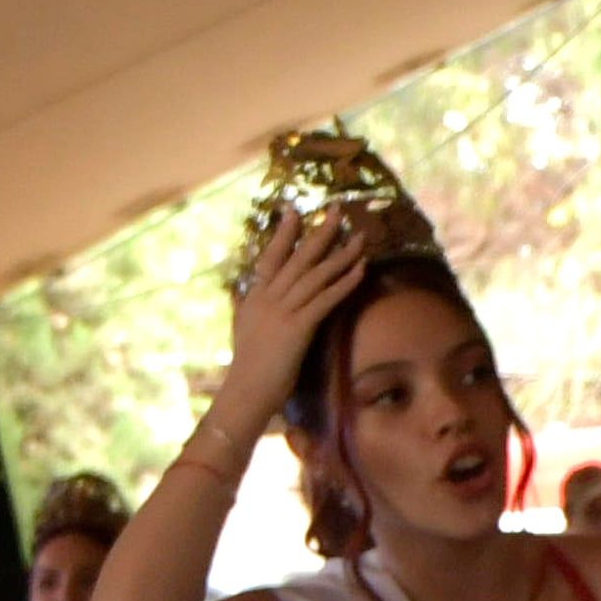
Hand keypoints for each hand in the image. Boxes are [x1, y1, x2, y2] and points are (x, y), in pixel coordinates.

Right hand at [218, 210, 379, 422]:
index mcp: (255, 296)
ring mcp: (283, 310)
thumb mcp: (242, 328)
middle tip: (338, 210)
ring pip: (315, 274)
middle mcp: (268, 297)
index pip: (271, 257)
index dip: (284, 233)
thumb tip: (239, 291)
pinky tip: (361, 270)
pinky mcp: (298, 327)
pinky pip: (325, 299)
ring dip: (341, 254)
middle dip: (320, 232)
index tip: (295, 210)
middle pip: (298, 258)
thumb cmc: (247, 366)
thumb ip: (243, 306)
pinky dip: (344, 282)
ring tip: (361, 237)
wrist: (246, 390)